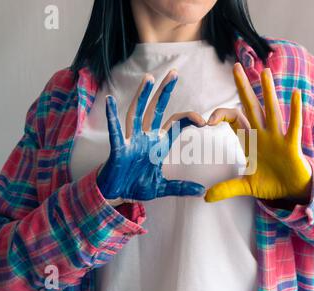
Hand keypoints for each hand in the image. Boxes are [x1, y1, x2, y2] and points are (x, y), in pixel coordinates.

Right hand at [97, 71, 206, 202]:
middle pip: (156, 110)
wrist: (116, 194)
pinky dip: (112, 117)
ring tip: (149, 78)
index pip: (175, 125)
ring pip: (137, 114)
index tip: (204, 121)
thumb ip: (181, 187)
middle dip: (164, 92)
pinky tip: (110, 100)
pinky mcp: (119, 149)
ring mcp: (131, 141)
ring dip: (142, 97)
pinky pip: (116, 132)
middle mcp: (145, 138)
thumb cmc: (135, 185)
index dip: (188, 120)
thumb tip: (201, 191)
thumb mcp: (162, 187)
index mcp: (157, 144)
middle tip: (174, 73)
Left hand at [205, 63, 311, 202]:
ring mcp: (277, 138)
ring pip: (271, 111)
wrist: (291, 190)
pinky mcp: (291, 146)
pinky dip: (295, 112)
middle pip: (251, 107)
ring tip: (265, 72)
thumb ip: (226, 188)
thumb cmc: (270, 182)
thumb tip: (205, 197)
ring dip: (268, 92)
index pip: (233, 120)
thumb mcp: (245, 186)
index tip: (207, 121)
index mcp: (249, 140)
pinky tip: (296, 95)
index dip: (221, 116)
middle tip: (236, 67)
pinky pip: (293, 126)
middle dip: (243, 88)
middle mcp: (262, 134)